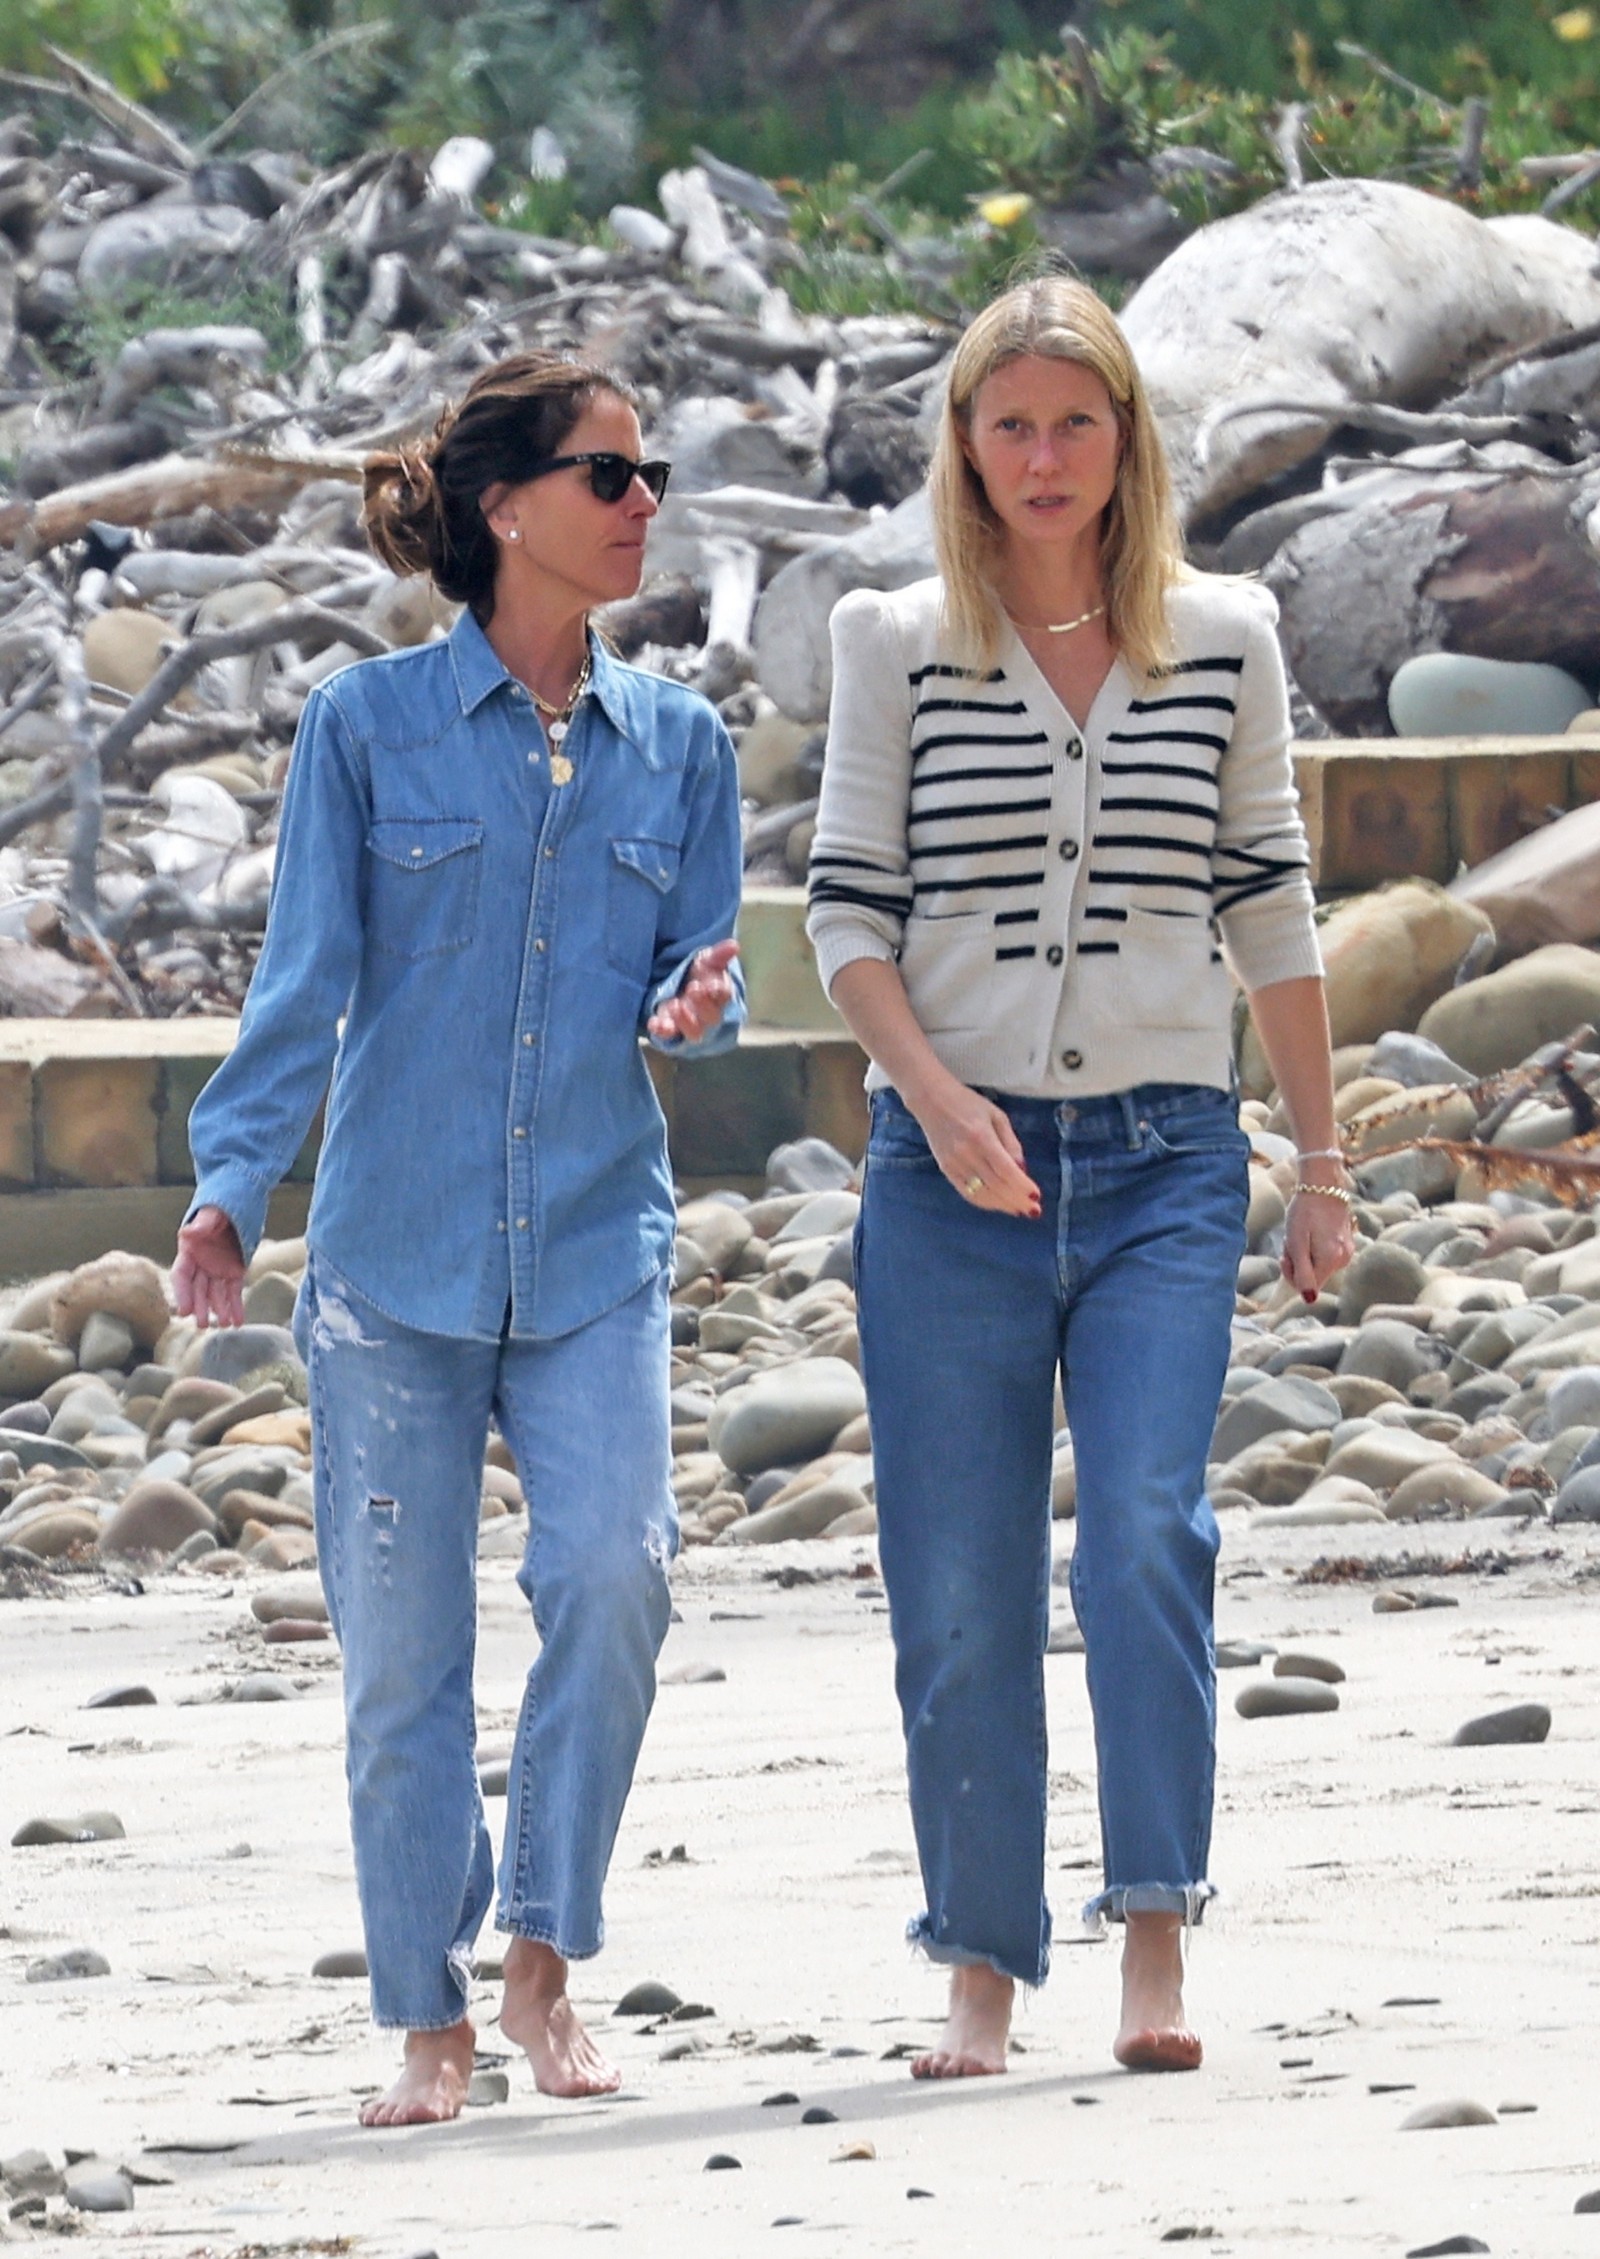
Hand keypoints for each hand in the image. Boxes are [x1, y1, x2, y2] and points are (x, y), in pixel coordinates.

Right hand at [172, 1205, 246, 1329]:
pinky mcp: (234, 1271)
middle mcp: (201, 1264)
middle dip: (200, 1307)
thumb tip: (187, 1233)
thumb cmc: (221, 1204)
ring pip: (216, 1294)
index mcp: (189, 1251)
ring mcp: (217, 1269)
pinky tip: (238, 1321)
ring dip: (220, 1310)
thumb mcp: (212, 1212)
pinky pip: (234, 1292)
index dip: (182, 1293)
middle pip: (198, 1290)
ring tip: (225, 1325)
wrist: (240, 1200)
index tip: (184, 1310)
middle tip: (202, 1325)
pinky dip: (236, 1306)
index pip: (181, 1276)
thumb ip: (202, 1224)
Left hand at [647, 939, 739, 1042]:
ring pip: (694, 1032)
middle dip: (703, 1005)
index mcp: (719, 996)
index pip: (724, 996)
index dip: (719, 991)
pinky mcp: (672, 1029)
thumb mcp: (708, 960)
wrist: (681, 987)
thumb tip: (734, 945)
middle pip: (712, 1017)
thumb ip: (719, 954)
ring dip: (685, 1021)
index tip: (711, 984)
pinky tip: (654, 1022)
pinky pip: (669, 1036)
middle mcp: (707, 1014)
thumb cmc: (700, 974)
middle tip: (692, 988)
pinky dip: (662, 1030)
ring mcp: (690, 1023)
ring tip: (674, 1004)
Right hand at [912, 1076, 1040, 1218]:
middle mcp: (967, 1154)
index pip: (1005, 1170)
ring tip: (1019, 1210)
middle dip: (1017, 1200)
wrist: (931, 1100)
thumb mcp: (997, 1116)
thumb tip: (1022, 1169)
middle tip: (1033, 1210)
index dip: (1022, 1186)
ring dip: (1003, 1205)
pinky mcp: (946, 1170)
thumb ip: (1011, 1143)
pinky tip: (998, 1205)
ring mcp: (954, 1164)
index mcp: (982, 1137)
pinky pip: (967, 1193)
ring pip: (982, 1193)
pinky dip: (985, 1202)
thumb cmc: (968, 1103)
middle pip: (996, 1185)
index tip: (1036, 1196)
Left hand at [1281, 1179, 1356, 1303]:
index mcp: (1331, 1261)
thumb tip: (1309, 1298)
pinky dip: (1313, 1246)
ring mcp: (1347, 1251)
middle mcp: (1344, 1259)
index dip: (1291, 1273)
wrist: (1323, 1184)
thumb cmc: (1305, 1210)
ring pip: (1317, 1264)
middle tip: (1292, 1239)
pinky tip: (1311, 1229)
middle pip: (1313, 1275)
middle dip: (1297, 1262)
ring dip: (1304, 1252)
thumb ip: (1303, 1272)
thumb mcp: (1296, 1242)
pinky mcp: (1346, 1242)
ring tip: (1302, 1231)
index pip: (1307, 1287)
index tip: (1285, 1254)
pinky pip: (1324, 1254)